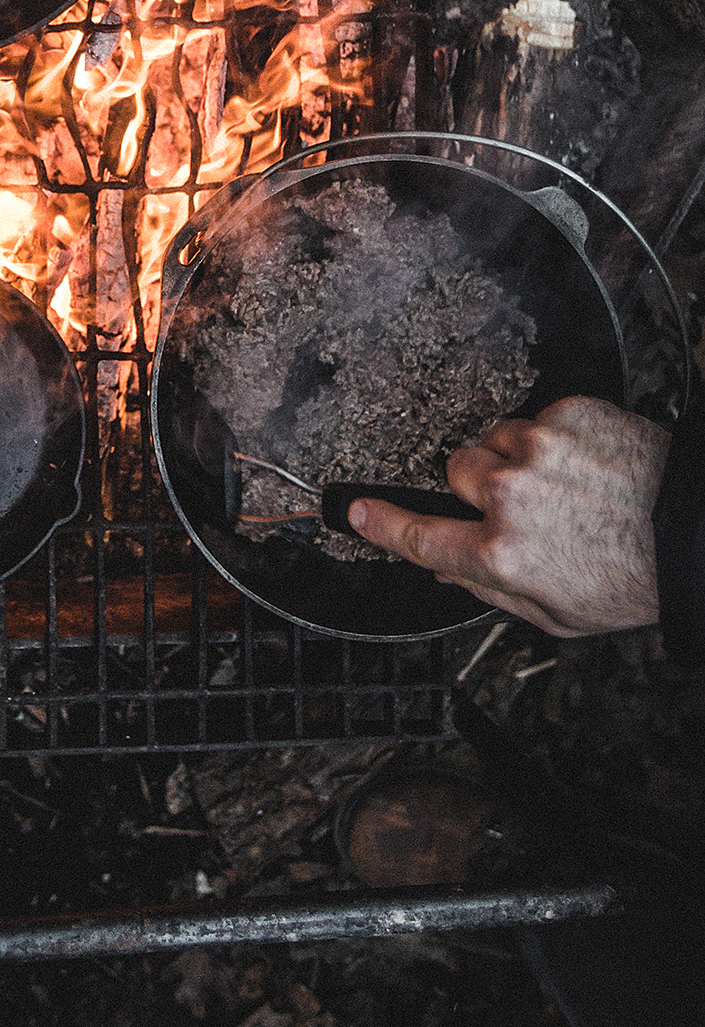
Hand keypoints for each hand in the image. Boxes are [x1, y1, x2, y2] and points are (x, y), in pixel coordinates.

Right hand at [348, 397, 669, 636]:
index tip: (355, 510)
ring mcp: (538, 448)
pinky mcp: (566, 413)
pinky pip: (536, 418)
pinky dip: (553, 437)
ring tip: (562, 482)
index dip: (382, 523)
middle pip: (456, 472)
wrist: (693, 531)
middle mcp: (510, 496)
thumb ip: (491, 590)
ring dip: (515, 458)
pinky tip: (586, 463)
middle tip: (520, 505)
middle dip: (477, 486)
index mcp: (501, 554)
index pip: (420, 537)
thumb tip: (447, 570)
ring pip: (493, 440)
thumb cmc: (633, 579)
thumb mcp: (556, 613)